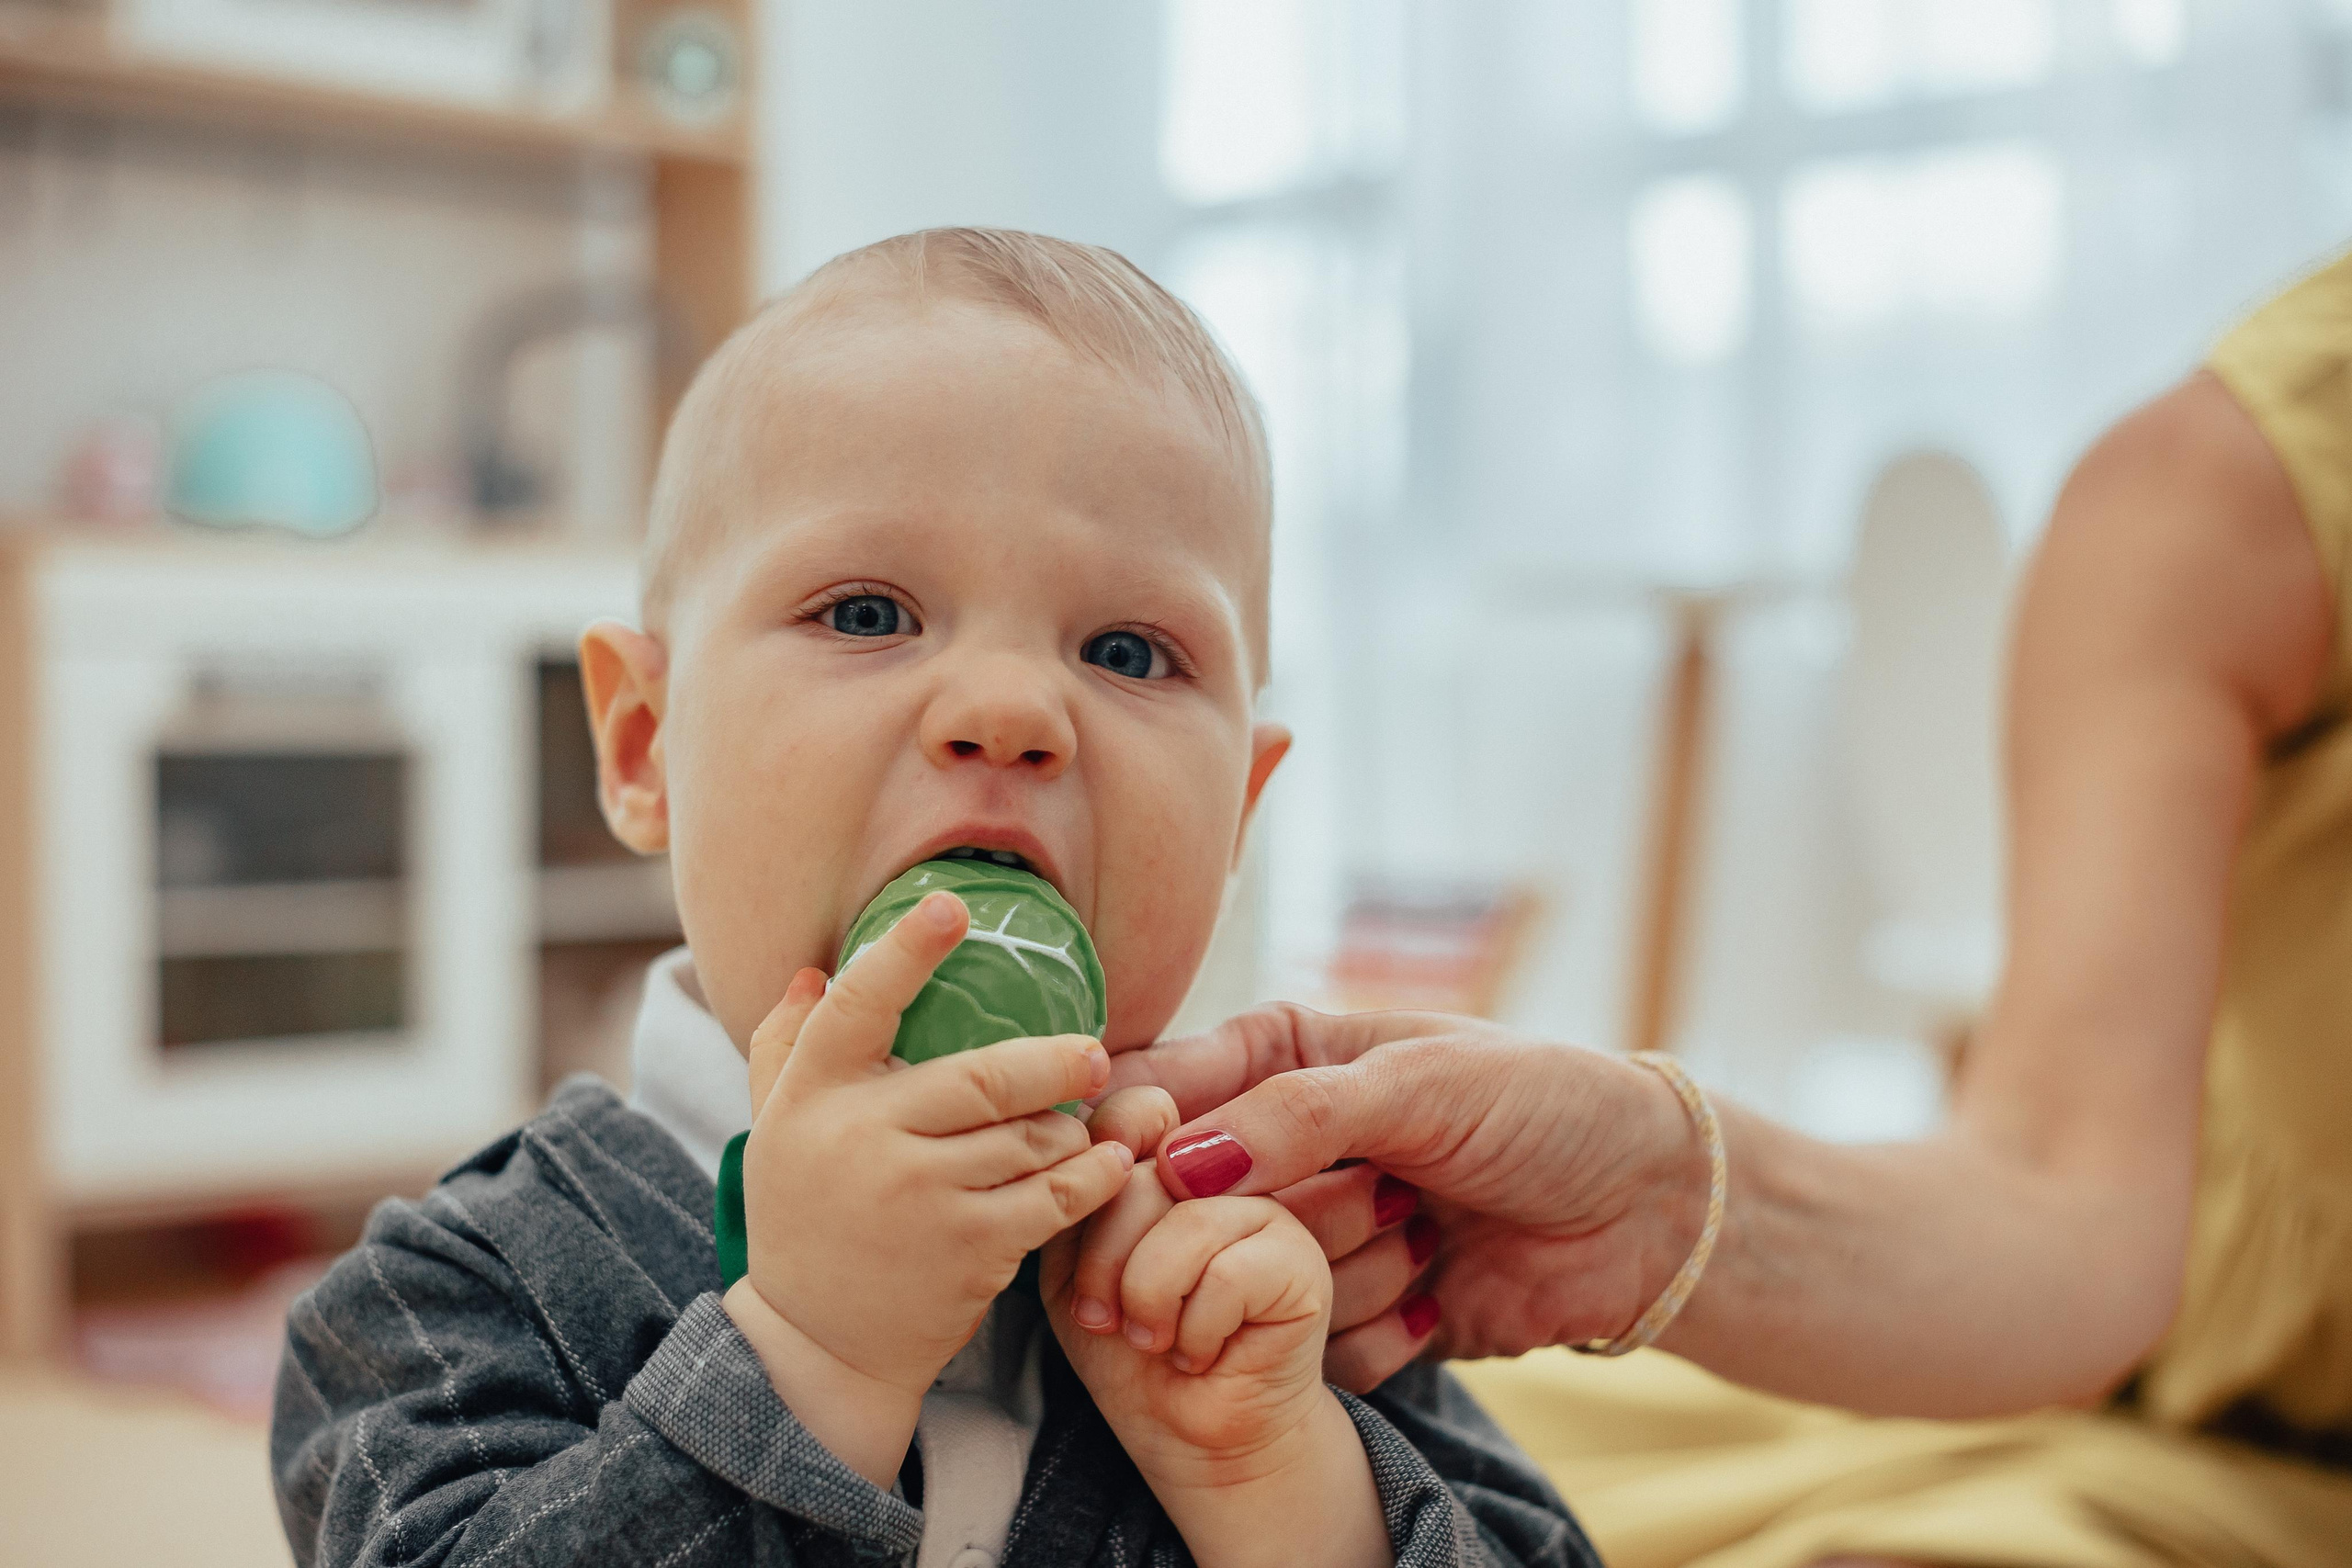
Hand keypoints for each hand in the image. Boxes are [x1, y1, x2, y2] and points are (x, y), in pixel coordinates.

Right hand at [722, 890, 1133, 1480]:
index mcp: (813, 1096)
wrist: (818, 1343)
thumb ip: (789, 1045)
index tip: (952, 906)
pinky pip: (1054, 1196)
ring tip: (1073, 1128)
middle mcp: (863, 1139)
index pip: (857, 1007)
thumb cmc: (804, 1219)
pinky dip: (1091, 1176)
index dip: (905, 952)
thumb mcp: (776, 1129)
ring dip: (1065, 1128)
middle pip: (979, 1077)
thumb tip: (813, 969)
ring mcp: (920, 1198)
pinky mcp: (970, 1249)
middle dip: (1050, 1060)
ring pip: (1027, 1136)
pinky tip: (1107, 1164)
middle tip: (1093, 1052)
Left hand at [1039, 1169, 1331, 1480]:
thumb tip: (1096, 1148)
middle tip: (1107, 1318)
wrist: (1186, 1434)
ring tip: (1156, 1339)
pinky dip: (1194, 1333)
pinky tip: (1201, 1354)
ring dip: (1148, 1302)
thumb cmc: (1129, 1353)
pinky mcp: (1300, 1262)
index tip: (1079, 1251)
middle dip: (1103, 1261)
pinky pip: (1226, 1275)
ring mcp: (1268, 1212)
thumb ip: (1077, 1204)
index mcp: (1171, 1164)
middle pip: (1144, 1172)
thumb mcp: (1073, 1269)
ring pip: (1185, 1222)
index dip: (1096, 1172)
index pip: (1137, 1110)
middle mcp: (1225, 1174)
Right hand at [1105, 1004, 1708, 1380]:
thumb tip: (1172, 1161)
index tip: (1166, 1179)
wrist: (1650, 1209)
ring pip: (1241, 1290)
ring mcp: (1306, 1239)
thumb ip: (1294, 1115)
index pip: (1155, 1095)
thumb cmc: (1545, 1107)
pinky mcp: (1343, 1323)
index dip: (1141, 1144)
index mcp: (1277, 1056)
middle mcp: (1275, 1149)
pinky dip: (1372, 1334)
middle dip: (1281, 1218)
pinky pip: (1305, 1355)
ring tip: (1426, 1229)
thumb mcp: (1422, 1084)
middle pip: (1183, 1211)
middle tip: (1384, 1197)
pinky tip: (1438, 1289)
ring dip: (1343, 1274)